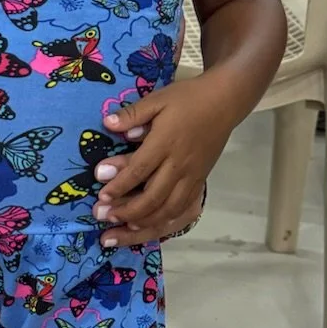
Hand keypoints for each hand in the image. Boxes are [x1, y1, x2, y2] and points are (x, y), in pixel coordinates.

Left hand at [91, 75, 233, 246]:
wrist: (225, 101)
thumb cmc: (188, 98)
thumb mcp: (158, 99)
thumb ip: (133, 114)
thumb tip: (107, 124)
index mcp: (166, 143)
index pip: (139, 170)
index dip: (119, 187)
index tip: (102, 197)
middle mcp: (180, 165)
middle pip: (153, 197)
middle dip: (127, 211)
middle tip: (104, 217)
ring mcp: (193, 176)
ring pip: (169, 209)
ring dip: (145, 222)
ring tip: (122, 228)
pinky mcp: (200, 181)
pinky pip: (184, 209)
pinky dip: (165, 221)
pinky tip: (149, 226)